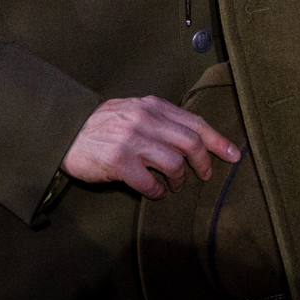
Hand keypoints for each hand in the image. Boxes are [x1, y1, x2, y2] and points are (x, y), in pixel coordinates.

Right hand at [60, 96, 239, 199]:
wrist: (65, 133)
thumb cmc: (103, 124)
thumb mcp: (134, 109)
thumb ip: (160, 117)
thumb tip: (194, 135)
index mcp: (152, 106)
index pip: (195, 122)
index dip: (218, 140)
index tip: (234, 155)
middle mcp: (144, 120)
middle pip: (190, 143)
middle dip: (203, 163)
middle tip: (203, 175)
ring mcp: (131, 141)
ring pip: (174, 164)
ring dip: (179, 180)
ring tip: (174, 186)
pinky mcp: (118, 163)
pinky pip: (150, 183)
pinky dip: (158, 192)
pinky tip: (156, 193)